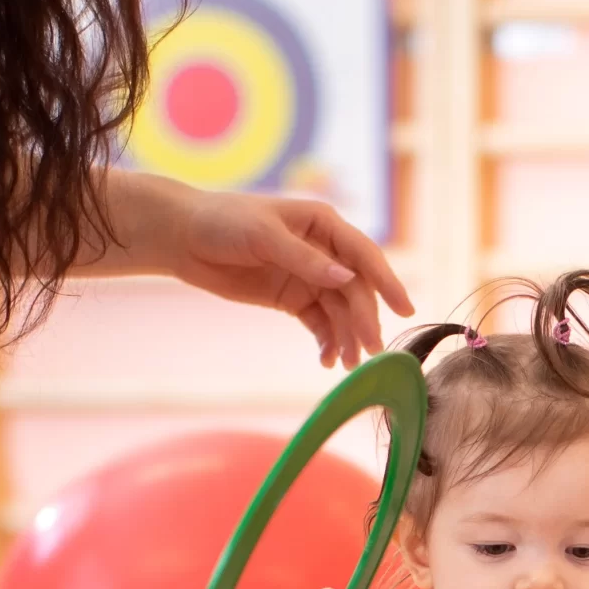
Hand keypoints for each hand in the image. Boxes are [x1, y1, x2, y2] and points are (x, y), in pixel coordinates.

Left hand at [166, 192, 414, 368]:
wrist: (183, 238)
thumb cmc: (223, 222)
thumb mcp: (264, 236)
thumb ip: (305, 260)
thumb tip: (346, 280)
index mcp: (323, 225)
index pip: (364, 255)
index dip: (387, 281)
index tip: (405, 309)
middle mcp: (323, 251)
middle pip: (355, 290)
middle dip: (363, 320)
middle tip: (370, 352)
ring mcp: (308, 276)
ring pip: (339, 311)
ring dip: (346, 336)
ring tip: (348, 365)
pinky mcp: (292, 298)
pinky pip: (319, 323)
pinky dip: (327, 341)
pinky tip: (328, 360)